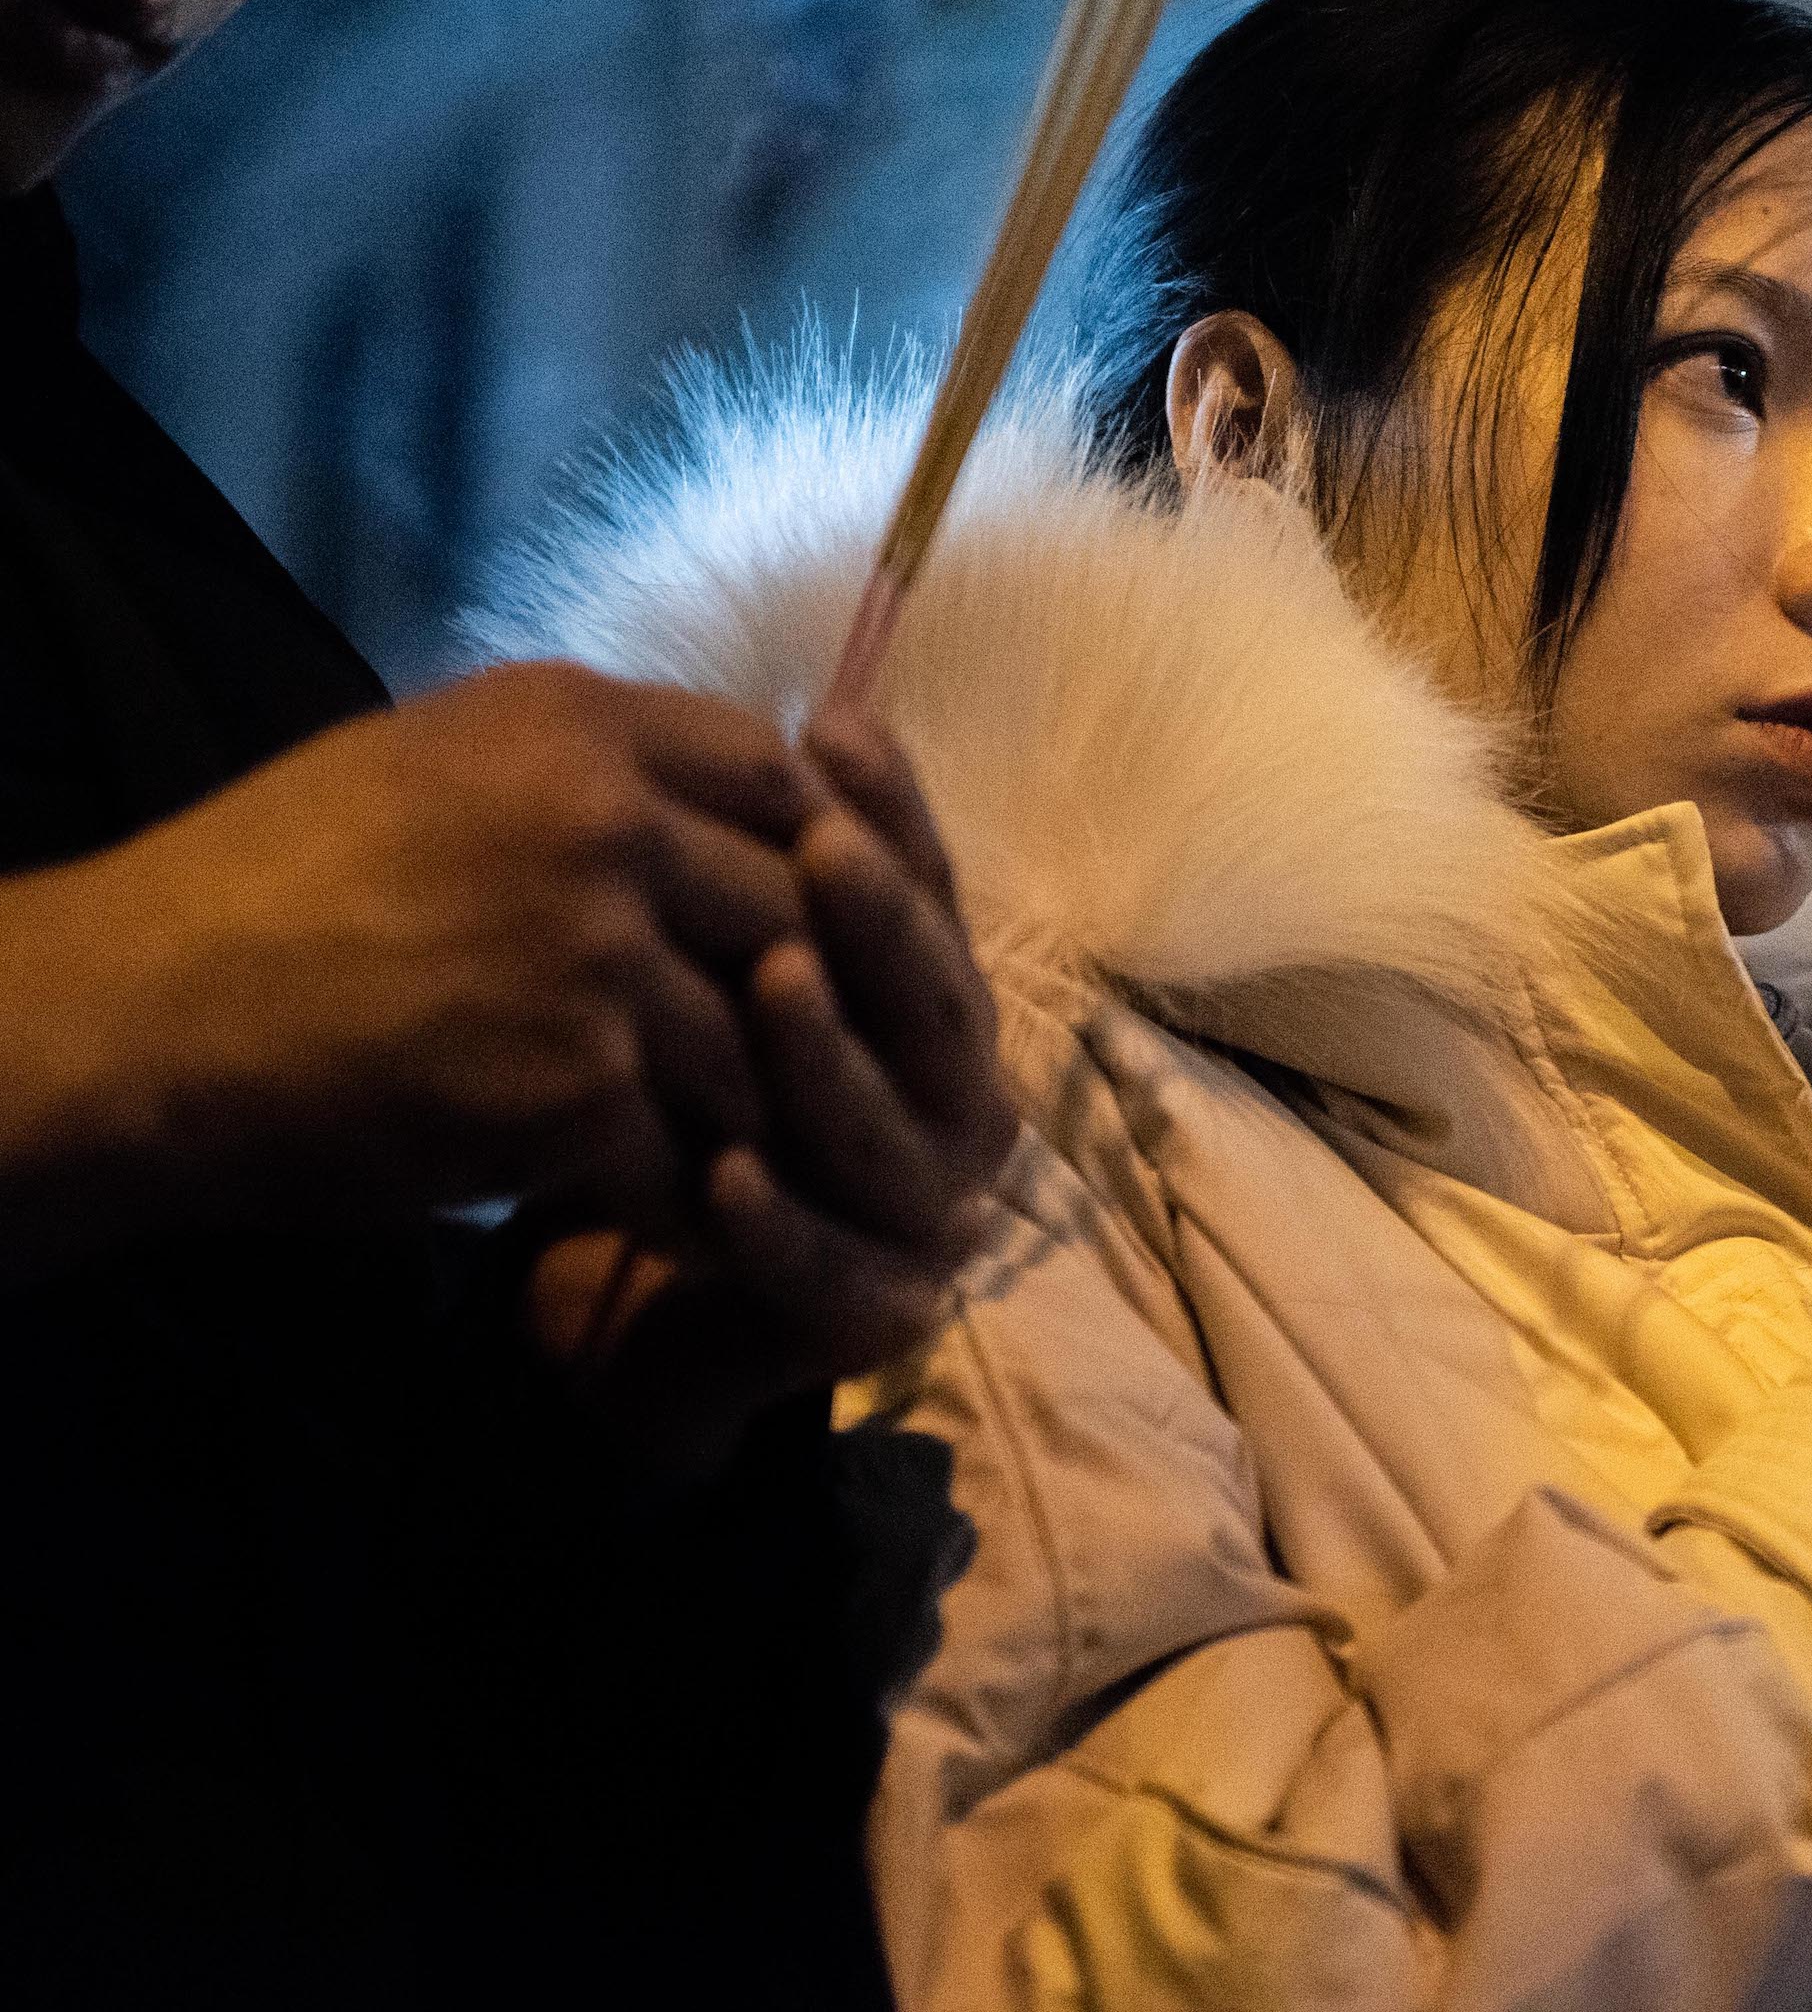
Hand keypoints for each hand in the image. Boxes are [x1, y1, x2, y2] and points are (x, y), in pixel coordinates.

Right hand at [0, 663, 850, 1273]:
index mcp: (579, 726)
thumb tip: (725, 791)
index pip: (785, 779)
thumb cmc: (274, 886)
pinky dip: (714, 1202)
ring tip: (804, 1157)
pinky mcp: (572, 1085)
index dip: (825, 855)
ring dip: (781, 1110)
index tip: (829, 922)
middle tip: (858, 1060)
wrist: (143, 1015)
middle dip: (831, 995)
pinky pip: (697, 1154)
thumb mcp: (439, 763)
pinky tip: (720, 1228)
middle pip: (806, 908)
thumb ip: (591, 770)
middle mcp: (606, 823)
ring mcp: (595, 954)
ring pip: (767, 1043)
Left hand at [527, 706, 1016, 1480]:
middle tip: (818, 847)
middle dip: (881, 926)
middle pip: (937, 1008)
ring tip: (771, 986)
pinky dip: (781, 1224)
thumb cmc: (680, 1103)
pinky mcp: (875, 1322)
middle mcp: (961, 1110)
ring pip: (891, 1132)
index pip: (936, 896)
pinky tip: (721, 1173)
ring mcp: (930, 1220)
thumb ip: (762, 864)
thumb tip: (797, 703)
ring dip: (834, 1060)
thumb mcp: (716, 966)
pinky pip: (831, 1269)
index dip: (895, 813)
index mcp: (939, 1014)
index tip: (830, 731)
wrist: (634, 1310)